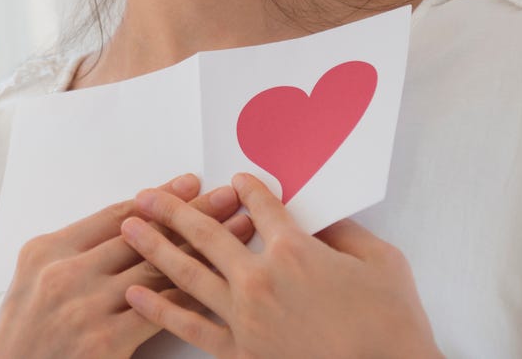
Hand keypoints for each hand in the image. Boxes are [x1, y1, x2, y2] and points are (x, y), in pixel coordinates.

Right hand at [0, 173, 254, 358]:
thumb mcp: (32, 281)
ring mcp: (84, 307)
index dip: (159, 197)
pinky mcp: (102, 344)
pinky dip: (190, 294)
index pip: (115, 214)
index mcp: (47, 249)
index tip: (190, 183)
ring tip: (236, 229)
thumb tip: (123, 226)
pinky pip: (157, 312)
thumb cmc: (21, 337)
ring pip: (156, 268)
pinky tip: (218, 282)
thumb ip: (72, 251)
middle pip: (143, 234)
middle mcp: (65, 272)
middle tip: (227, 194)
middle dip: (192, 213)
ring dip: (203, 247)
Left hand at [120, 172, 441, 358]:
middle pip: (207, 233)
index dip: (246, 188)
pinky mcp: (240, 353)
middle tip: (145, 195)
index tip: (234, 180)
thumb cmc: (393, 324)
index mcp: (294, 249)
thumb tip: (320, 218)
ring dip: (155, 247)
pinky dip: (161, 308)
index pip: (260, 205)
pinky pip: (191, 327)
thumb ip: (344, 233)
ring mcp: (245, 317)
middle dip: (172, 210)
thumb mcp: (381, 262)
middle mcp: (260, 277)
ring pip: (188, 273)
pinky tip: (137, 293)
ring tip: (129, 227)